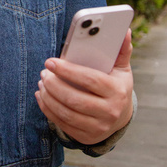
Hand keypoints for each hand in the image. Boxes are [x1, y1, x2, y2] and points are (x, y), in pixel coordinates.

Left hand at [35, 30, 133, 144]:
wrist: (120, 116)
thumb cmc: (116, 85)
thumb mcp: (121, 69)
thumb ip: (121, 50)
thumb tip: (125, 29)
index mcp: (117, 92)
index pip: (90, 80)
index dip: (68, 70)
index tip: (50, 61)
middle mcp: (110, 112)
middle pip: (74, 99)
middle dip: (54, 84)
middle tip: (43, 72)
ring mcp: (98, 127)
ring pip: (66, 112)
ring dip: (48, 97)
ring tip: (42, 82)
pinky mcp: (86, 137)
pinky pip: (62, 123)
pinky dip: (47, 109)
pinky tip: (41, 96)